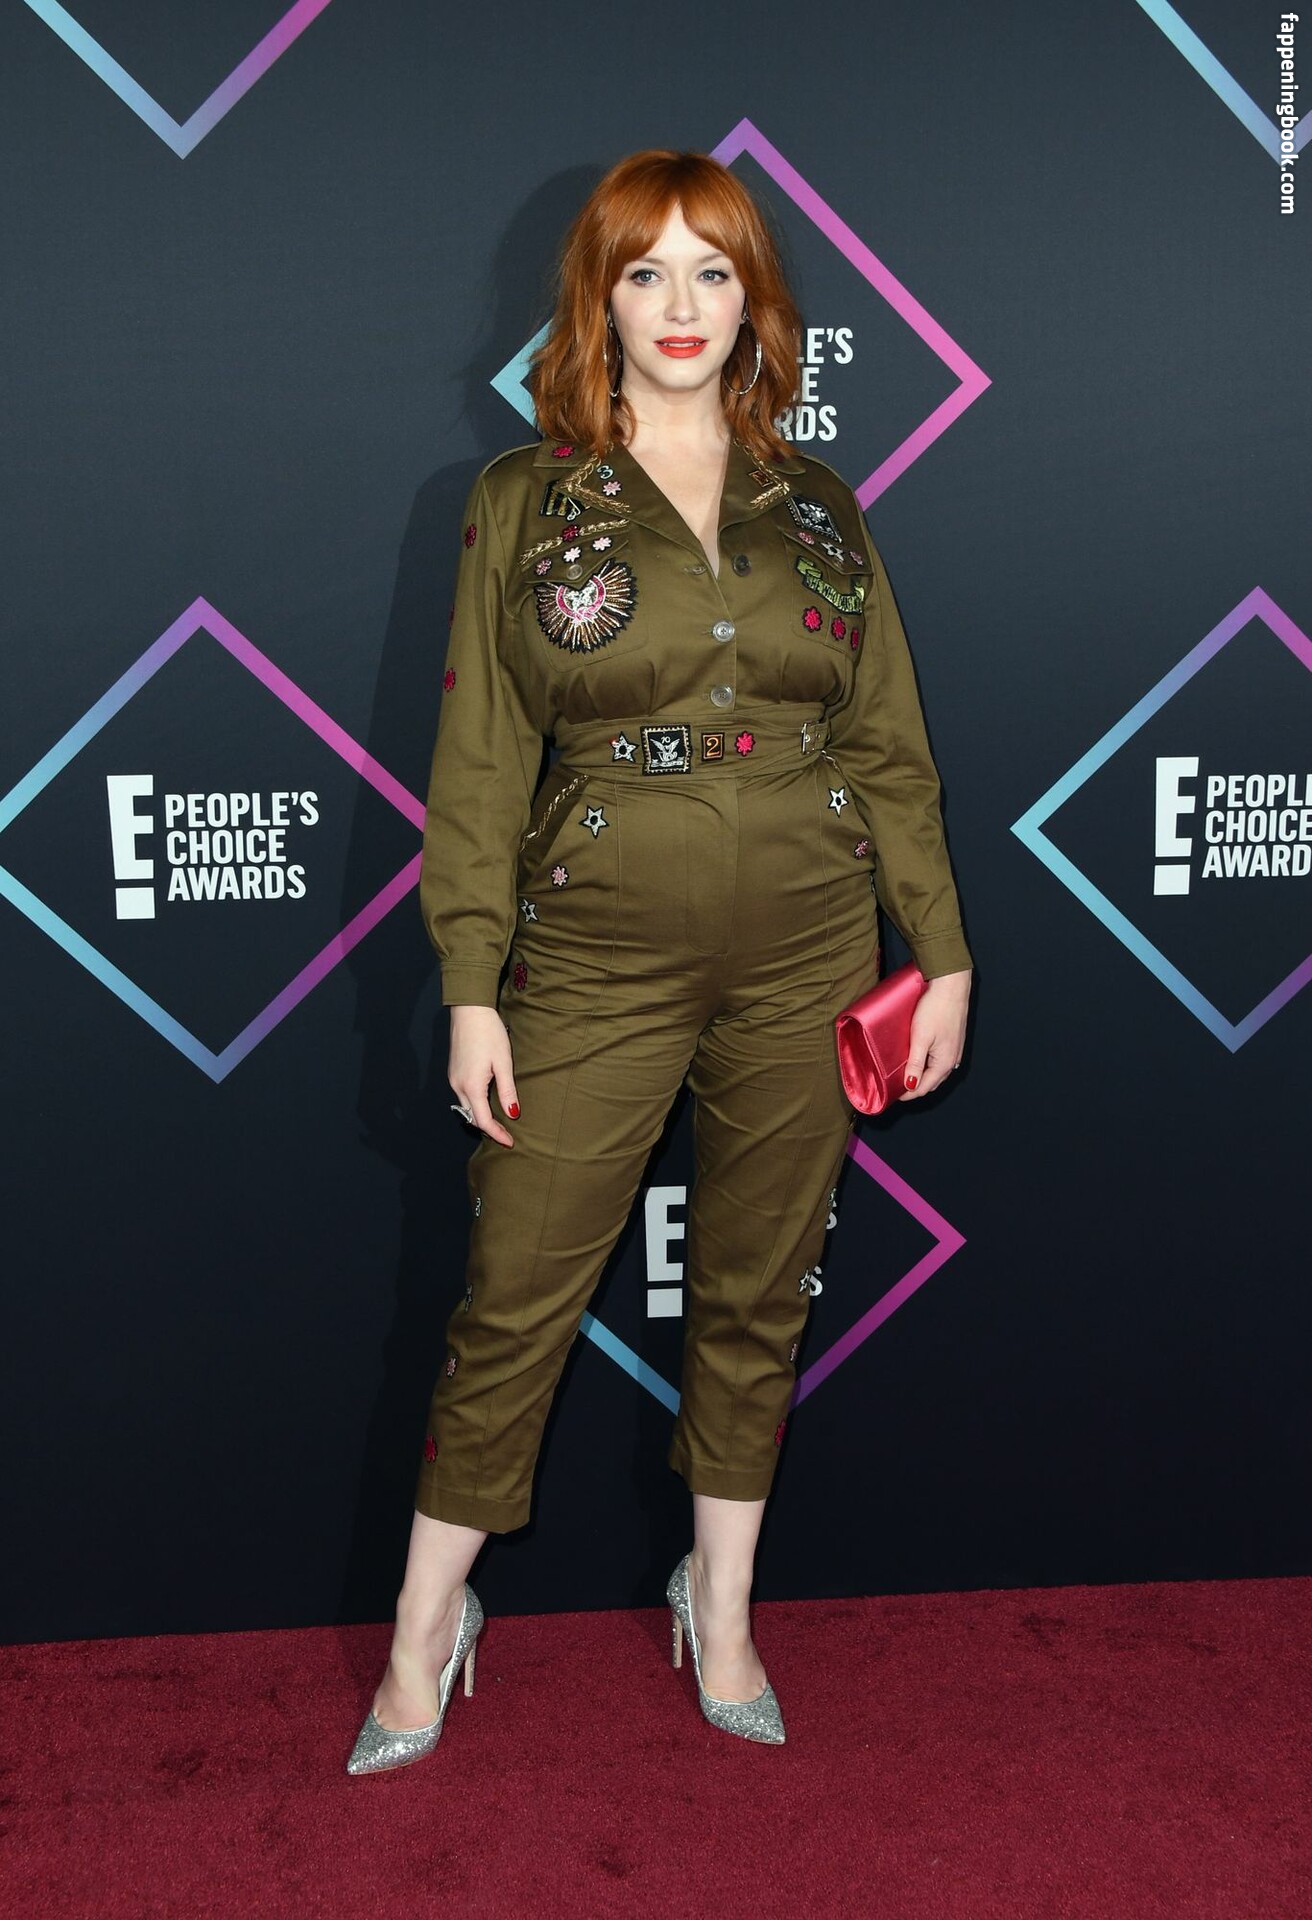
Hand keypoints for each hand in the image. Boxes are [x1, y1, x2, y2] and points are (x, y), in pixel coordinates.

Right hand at [448, 1006, 519, 1146]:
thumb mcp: (503, 1062)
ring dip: (481, 1116)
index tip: (510, 1142)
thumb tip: (512, 1114)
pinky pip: (464, 1096)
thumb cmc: (489, 1033)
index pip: (483, 1121)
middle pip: (472, 1117)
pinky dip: (476, 1104)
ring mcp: (453, 1079)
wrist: (469, 1010)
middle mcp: (457, 1086)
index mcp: (471, 1086)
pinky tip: (488, 1101)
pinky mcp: (453, 1072)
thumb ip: (507, 1091)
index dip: (497, 1134)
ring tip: (500, 1121)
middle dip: (488, 1128)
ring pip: (467, 1107)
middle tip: (507, 1134)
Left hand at [899, 969, 971, 1100]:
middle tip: (895, 1087)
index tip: (891, 1095)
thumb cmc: (936, 1009)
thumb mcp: (921, 1038)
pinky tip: (919, 1060)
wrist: (952, 987)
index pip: (923, 1088)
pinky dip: (928, 1066)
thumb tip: (911, 1086)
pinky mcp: (953, 1041)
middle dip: (914, 1088)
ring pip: (936, 1072)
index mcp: (945, 1063)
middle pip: (931, 1082)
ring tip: (904, 1075)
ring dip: (922, 1077)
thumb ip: (916, 1064)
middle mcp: (953, 1060)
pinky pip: (940, 1060)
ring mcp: (955, 1050)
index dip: (907, 1094)